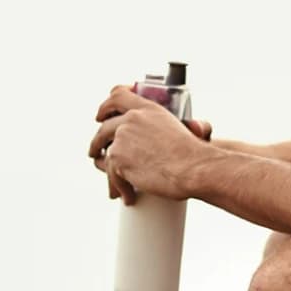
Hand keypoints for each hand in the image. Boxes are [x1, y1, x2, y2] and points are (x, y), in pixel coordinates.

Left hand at [89, 85, 213, 203]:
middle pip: (104, 128)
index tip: (101, 115)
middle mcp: (132, 119)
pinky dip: (119, 187)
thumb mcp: (180, 128)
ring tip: (112, 180)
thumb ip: (164, 129)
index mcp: (147, 109)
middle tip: (96, 150)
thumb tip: (168, 136)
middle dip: (98, 141)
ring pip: (105, 155)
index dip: (106, 105)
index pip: (118, 95)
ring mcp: (122, 138)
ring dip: (106, 168)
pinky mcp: (118, 159)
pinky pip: (111, 174)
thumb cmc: (194, 154)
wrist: (193, 168)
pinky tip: (127, 195)